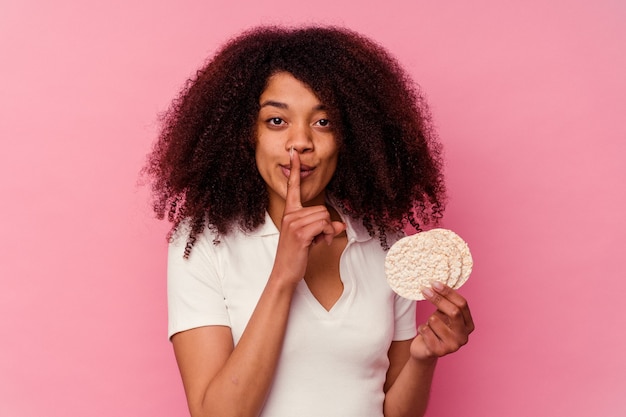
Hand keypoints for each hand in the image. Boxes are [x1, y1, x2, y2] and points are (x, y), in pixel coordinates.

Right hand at [271, 148, 344, 284]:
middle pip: (322, 209)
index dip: (294, 170)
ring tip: (316, 242)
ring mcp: (294, 224)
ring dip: (326, 232)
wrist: (285, 272)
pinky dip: (326, 236)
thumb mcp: (310, 238)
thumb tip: (340, 225)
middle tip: (318, 238)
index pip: (292, 187)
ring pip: (325, 217)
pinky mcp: (300, 233)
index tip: (294, 154)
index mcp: (290, 213)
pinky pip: (324, 226)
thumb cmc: (295, 255)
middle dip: (325, 225)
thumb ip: (323, 228)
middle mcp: (290, 215)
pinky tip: (318, 245)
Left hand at [410, 282, 473, 360]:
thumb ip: (446, 302)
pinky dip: (421, 328)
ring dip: (428, 320)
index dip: (448, 292)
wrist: (424, 350)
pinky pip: (425, 330)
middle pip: (454, 311)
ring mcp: (453, 346)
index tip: (434, 283)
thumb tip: (436, 283)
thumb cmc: (435, 328)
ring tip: (429, 325)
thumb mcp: (443, 314)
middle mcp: (464, 336)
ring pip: (435, 321)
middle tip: (424, 290)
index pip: (462, 304)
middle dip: (437, 299)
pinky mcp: (439, 352)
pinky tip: (424, 334)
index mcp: (468, 325)